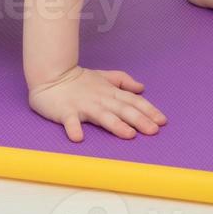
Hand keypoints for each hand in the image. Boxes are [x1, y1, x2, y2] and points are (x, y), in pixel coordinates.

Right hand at [27, 65, 166, 142]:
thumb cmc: (78, 79)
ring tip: (128, 134)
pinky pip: (70, 121)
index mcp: (110, 92)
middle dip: (139, 119)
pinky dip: (73, 129)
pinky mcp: (65, 112)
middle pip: (122, 109)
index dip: (148, 110)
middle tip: (153, 131)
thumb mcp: (104, 76)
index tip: (162, 121)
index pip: (133, 101)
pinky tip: (78, 137)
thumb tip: (142, 88)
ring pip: (102, 116)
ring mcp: (82, 106)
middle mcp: (100, 99)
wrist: (49, 76)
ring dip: (115, 124)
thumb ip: (123, 81)